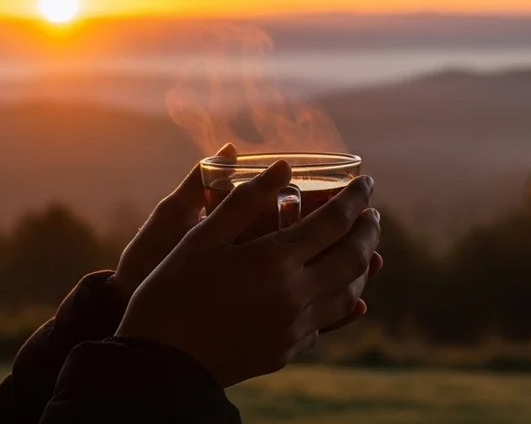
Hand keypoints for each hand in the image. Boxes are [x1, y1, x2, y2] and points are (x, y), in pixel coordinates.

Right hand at [116, 162, 381, 386]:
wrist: (159, 361)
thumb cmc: (170, 291)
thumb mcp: (201, 238)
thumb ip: (245, 200)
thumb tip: (284, 168)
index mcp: (274, 260)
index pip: (334, 221)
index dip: (356, 199)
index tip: (367, 183)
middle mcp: (294, 295)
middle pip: (353, 257)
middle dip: (368, 231)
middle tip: (371, 214)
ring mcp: (293, 327)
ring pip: (348, 293)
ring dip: (362, 267)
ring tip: (362, 248)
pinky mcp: (286, 351)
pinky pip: (327, 322)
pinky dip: (342, 301)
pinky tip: (341, 293)